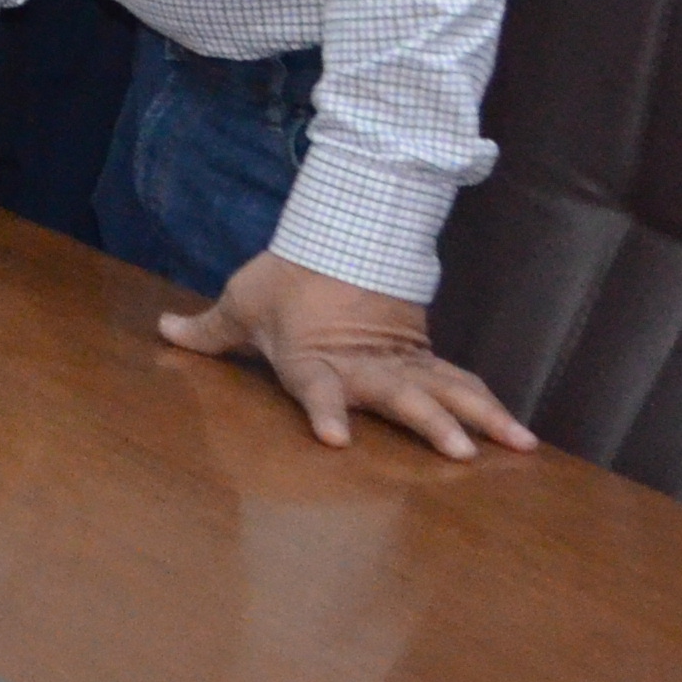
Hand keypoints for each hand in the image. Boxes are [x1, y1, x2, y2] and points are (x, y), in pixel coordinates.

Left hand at [160, 252, 538, 462]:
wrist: (337, 229)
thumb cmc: (285, 277)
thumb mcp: (242, 304)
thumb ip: (206, 330)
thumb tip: (162, 328)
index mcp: (313, 358)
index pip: (317, 389)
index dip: (323, 411)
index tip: (331, 438)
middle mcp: (362, 365)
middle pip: (402, 396)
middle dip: (433, 423)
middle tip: (461, 452)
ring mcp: (398, 360)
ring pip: (446, 390)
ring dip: (481, 417)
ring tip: (519, 445)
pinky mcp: (420, 356)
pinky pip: (458, 383)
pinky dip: (488, 406)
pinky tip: (519, 436)